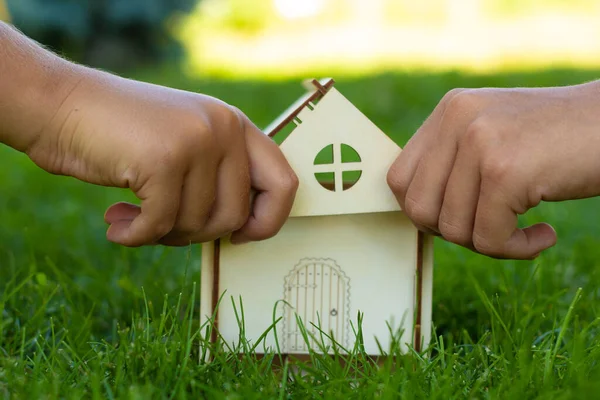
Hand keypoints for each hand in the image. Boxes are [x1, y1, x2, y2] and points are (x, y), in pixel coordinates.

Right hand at [26, 68, 297, 246]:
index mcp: (235, 126)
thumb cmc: (122, 137)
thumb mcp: (185, 147)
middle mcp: (224, 128)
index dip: (268, 221)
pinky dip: (137, 236)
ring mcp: (197, 141)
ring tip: (133, 218)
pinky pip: (161, 224)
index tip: (239, 236)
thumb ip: (217, 178)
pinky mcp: (164, 159)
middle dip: (198, 234)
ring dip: (162, 234)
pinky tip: (116, 226)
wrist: (60, 105)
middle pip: (236, 215)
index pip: (284, 184)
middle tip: (164, 227)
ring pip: (198, 224)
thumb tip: (246, 231)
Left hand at [387, 82, 599, 258]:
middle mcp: (457, 119)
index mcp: (449, 111)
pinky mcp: (505, 171)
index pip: (399, 178)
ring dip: (489, 242)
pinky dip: (515, 249)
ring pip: (453, 228)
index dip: (421, 211)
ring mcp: (480, 142)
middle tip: (491, 227)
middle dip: (454, 232)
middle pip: (418, 208)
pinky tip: (544, 234)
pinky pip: (489, 239)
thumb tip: (415, 214)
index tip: (456, 220)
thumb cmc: (561, 142)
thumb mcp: (495, 136)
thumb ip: (453, 163)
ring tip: (523, 228)